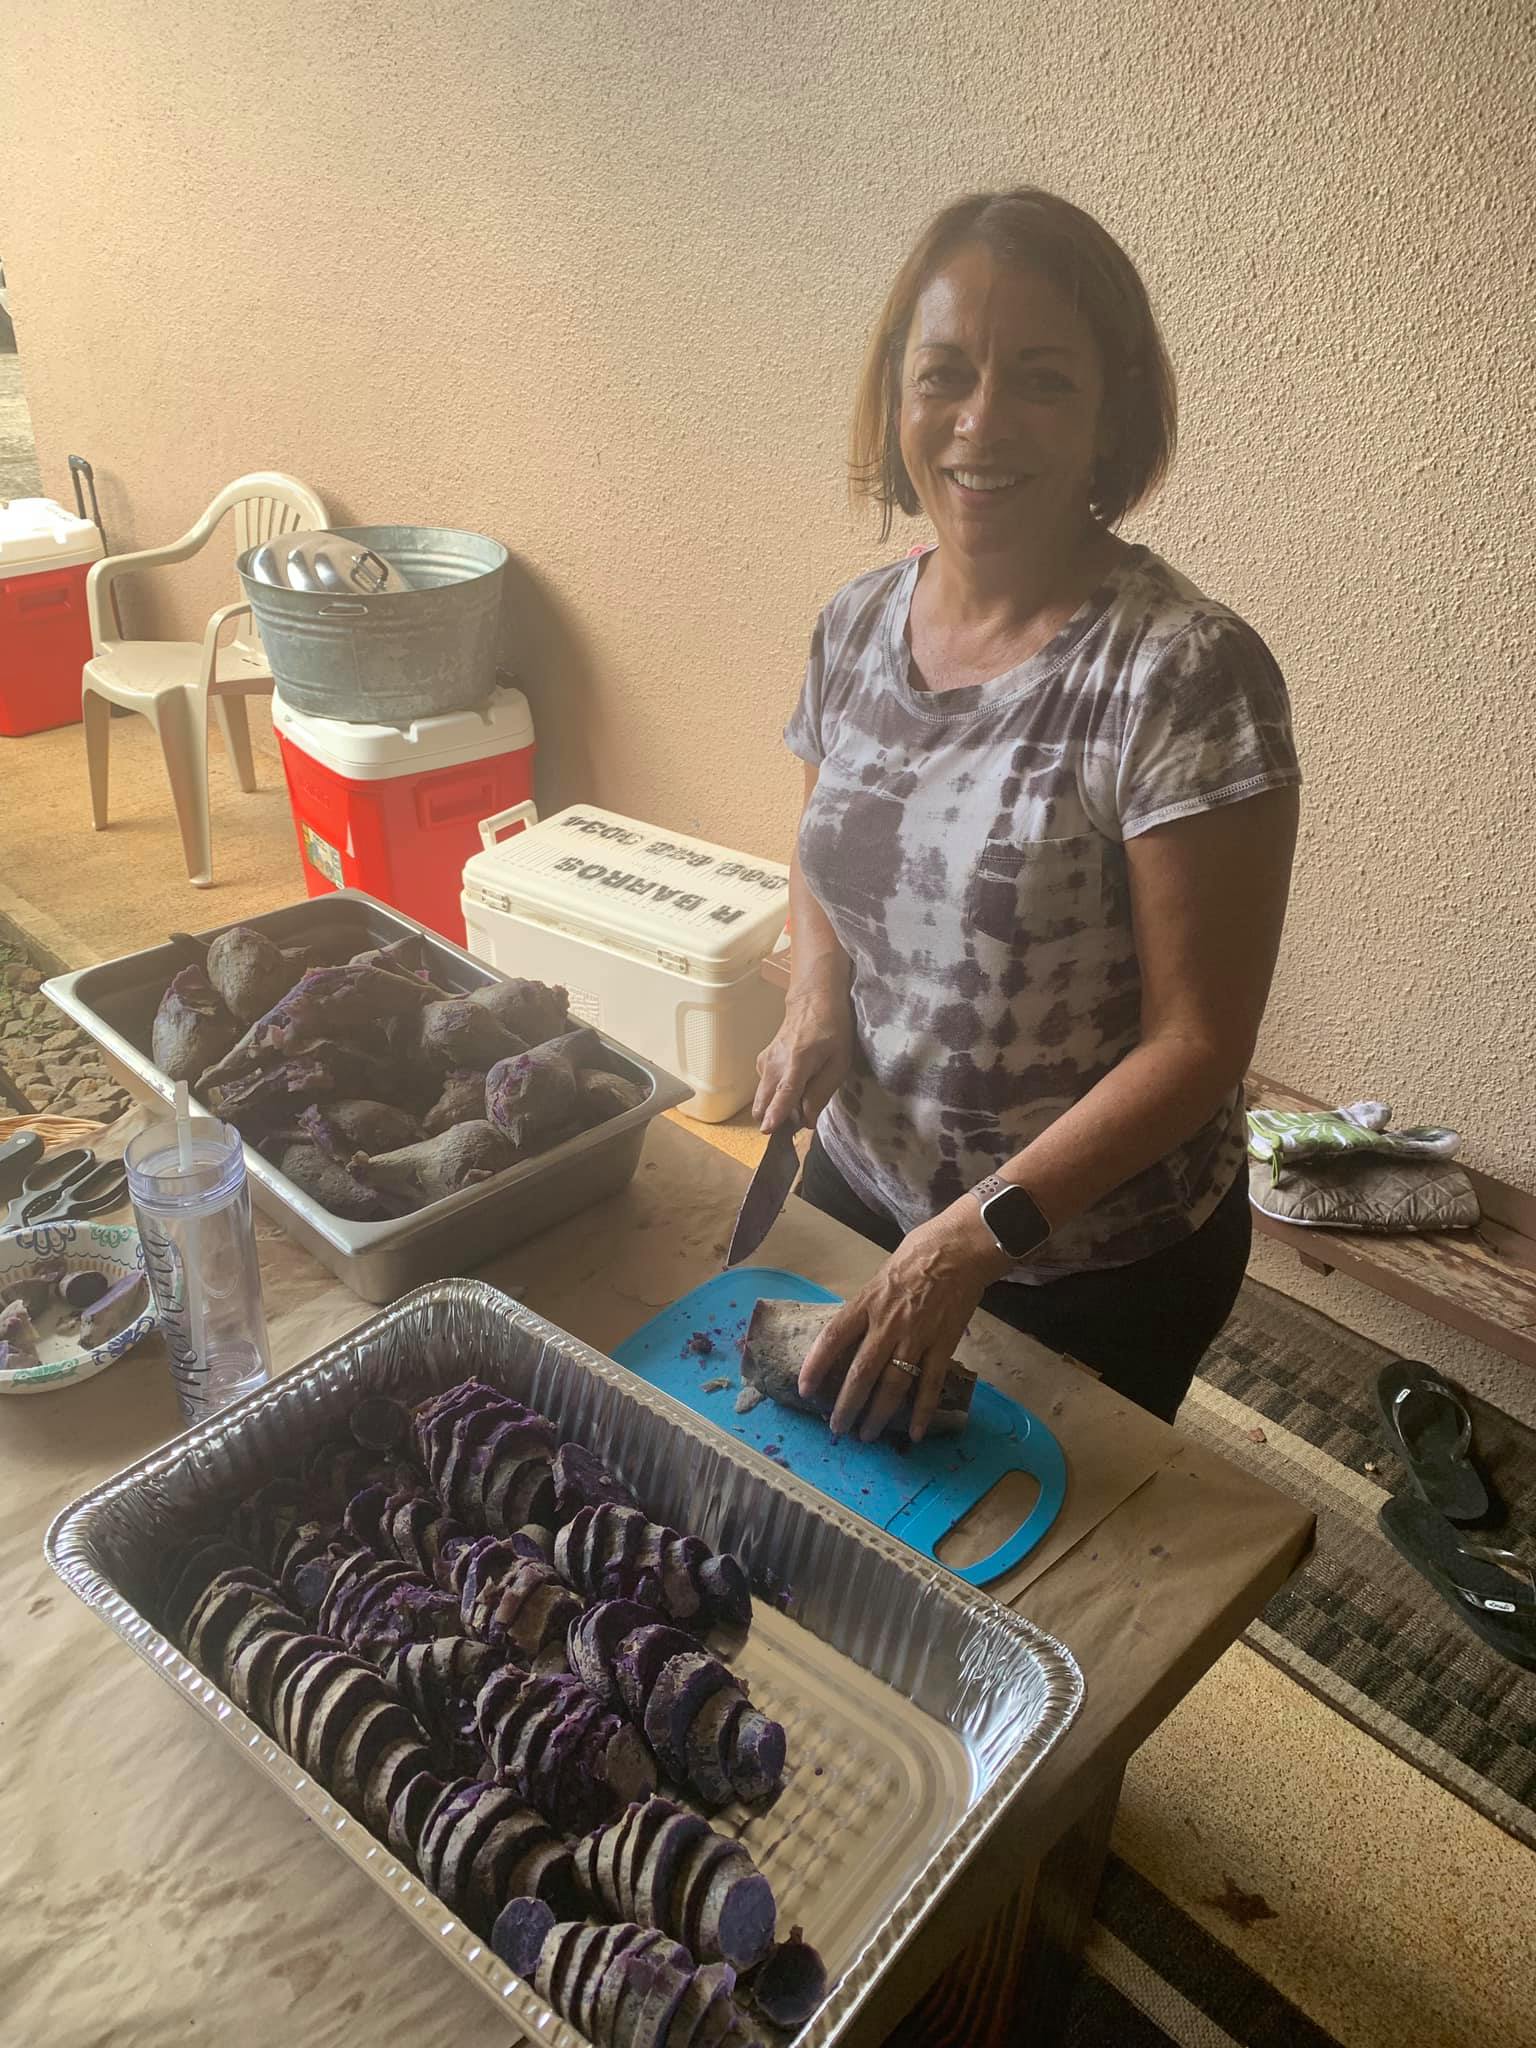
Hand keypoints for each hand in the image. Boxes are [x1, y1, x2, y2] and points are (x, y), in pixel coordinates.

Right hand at [753, 969, 853, 1132]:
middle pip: (763, 1103)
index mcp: (798, 1062)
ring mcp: (764, 1063)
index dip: (776, 1113)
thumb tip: (807, 1121)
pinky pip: (765, 1089)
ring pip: (763, 1099)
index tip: (767, 1129)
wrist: (812, 1003)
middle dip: (775, 1119)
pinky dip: (776, 1096)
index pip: (784, 1092)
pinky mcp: (761, 1064)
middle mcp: (774, 1064)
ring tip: (802, 1098)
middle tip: (799, 1119)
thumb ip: (821, 1093)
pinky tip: (795, 1085)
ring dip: (777, 1108)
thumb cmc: (832, 1031)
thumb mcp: (839, 1063)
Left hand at [798, 1201, 1011, 1440]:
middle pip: (861, 1373)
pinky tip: (912, 1433)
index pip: (833, 1338)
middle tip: (836, 1428)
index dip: (815, 1366)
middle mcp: (887, 1323)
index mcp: (867, 1302)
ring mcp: (916, 1336)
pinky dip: (920, 1411)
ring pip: (892, 1385)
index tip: (805, 1389)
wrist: (961, 1248)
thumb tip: (855, 1330)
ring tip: (866, 1436)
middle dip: (846, 1405)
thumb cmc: (919, 1253)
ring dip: (877, 1414)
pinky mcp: (943, 1344)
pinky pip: (929, 1384)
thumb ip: (868, 1305)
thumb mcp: (881, 1275)